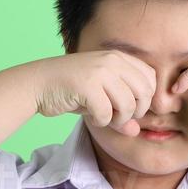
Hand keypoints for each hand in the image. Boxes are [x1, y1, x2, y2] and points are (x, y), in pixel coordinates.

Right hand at [32, 50, 156, 136]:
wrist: (37, 84)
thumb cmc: (71, 90)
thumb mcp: (101, 99)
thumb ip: (121, 112)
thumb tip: (136, 131)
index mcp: (118, 57)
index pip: (150, 78)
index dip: (145, 99)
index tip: (131, 109)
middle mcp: (111, 61)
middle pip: (144, 93)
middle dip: (135, 112)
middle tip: (119, 117)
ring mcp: (99, 71)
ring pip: (128, 105)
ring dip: (118, 120)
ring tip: (104, 118)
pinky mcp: (87, 85)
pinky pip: (106, 113)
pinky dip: (100, 121)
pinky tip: (90, 116)